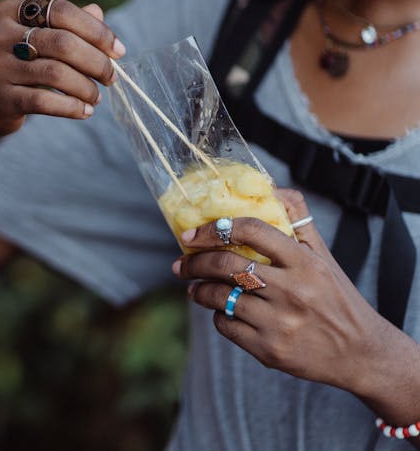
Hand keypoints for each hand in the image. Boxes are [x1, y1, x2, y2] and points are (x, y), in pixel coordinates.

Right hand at [0, 0, 125, 139]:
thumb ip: (68, 24)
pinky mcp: (1, 98)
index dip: (96, 30)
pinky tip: (84, 111)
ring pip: (56, 74)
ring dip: (86, 87)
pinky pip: (45, 101)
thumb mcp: (38, 38)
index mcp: (10, 11)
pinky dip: (71, 107)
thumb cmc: (19, 65)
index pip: (62, 10)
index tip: (118, 50)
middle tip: (111, 77)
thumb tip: (99, 14)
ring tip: (96, 97)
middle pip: (62, 43)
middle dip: (96, 62)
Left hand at [172, 188, 395, 390]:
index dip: (215, 228)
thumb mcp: (324, 257)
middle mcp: (292, 291)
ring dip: (199, 290)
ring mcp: (279, 322)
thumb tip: (273, 189)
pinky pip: (226, 325)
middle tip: (181, 264)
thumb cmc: (336, 298)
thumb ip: (298, 221)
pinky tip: (222, 312)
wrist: (361, 354)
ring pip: (218, 297)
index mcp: (305, 262)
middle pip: (225, 264)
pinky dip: (217, 317)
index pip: (252, 230)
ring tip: (195, 288)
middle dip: (194, 262)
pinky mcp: (269, 349)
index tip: (192, 234)